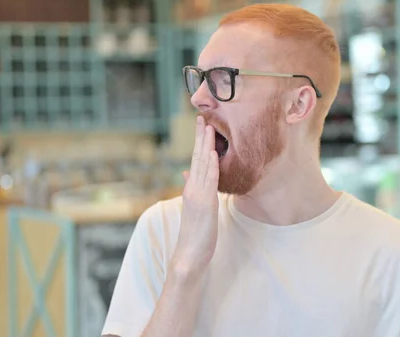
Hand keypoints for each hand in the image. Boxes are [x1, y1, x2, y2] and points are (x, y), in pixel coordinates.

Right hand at [172, 115, 219, 278]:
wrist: (188, 255)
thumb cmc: (195, 234)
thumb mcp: (195, 208)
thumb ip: (192, 189)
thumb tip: (187, 172)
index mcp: (192, 189)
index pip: (195, 160)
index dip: (199, 142)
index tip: (202, 125)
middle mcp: (193, 189)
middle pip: (197, 158)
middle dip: (200, 137)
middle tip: (202, 117)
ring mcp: (198, 196)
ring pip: (202, 165)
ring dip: (206, 145)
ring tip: (208, 127)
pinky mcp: (205, 205)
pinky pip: (208, 181)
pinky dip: (210, 166)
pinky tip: (212, 153)